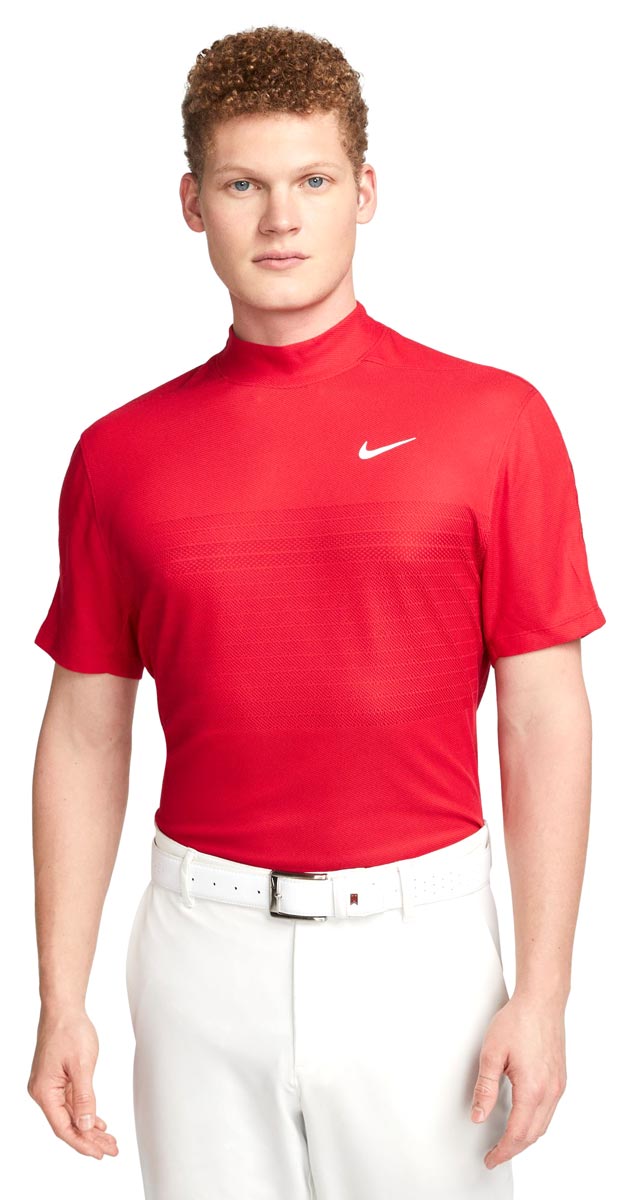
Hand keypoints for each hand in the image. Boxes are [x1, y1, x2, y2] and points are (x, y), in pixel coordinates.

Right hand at [27, 1008, 118, 1158]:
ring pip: (71, 1114)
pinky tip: (97, 1122)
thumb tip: (85, 1125)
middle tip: (111, 1149)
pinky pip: (71, 1102)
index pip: (63, 1127)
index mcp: (45, 1092)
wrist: (63, 1008)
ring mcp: (49, 1085)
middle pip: (67, 1124)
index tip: (99, 1153)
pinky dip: (85, 1112)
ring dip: (90, 1127)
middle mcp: (43, 1092)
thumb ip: (84, 1097)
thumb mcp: (82, 1065)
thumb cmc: (69, 1030)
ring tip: (109, 1140)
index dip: (82, 1143)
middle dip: (90, 1139)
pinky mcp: (56, 1079)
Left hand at [469, 991, 566, 1169]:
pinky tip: (524, 1119)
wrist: (541, 1001)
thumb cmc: (517, 1021)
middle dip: (513, 1149)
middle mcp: (550, 1091)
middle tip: (495, 1155)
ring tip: (507, 1142)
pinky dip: (536, 1122)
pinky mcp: (559, 1078)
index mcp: (532, 1089)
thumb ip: (485, 1088)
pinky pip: (549, 1111)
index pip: (517, 1133)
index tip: (491, 1158)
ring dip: (526, 1138)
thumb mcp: (491, 1054)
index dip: (503, 1150)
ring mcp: (558, 1085)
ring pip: (543, 1124)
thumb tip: (478, 1115)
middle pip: (532, 1134)